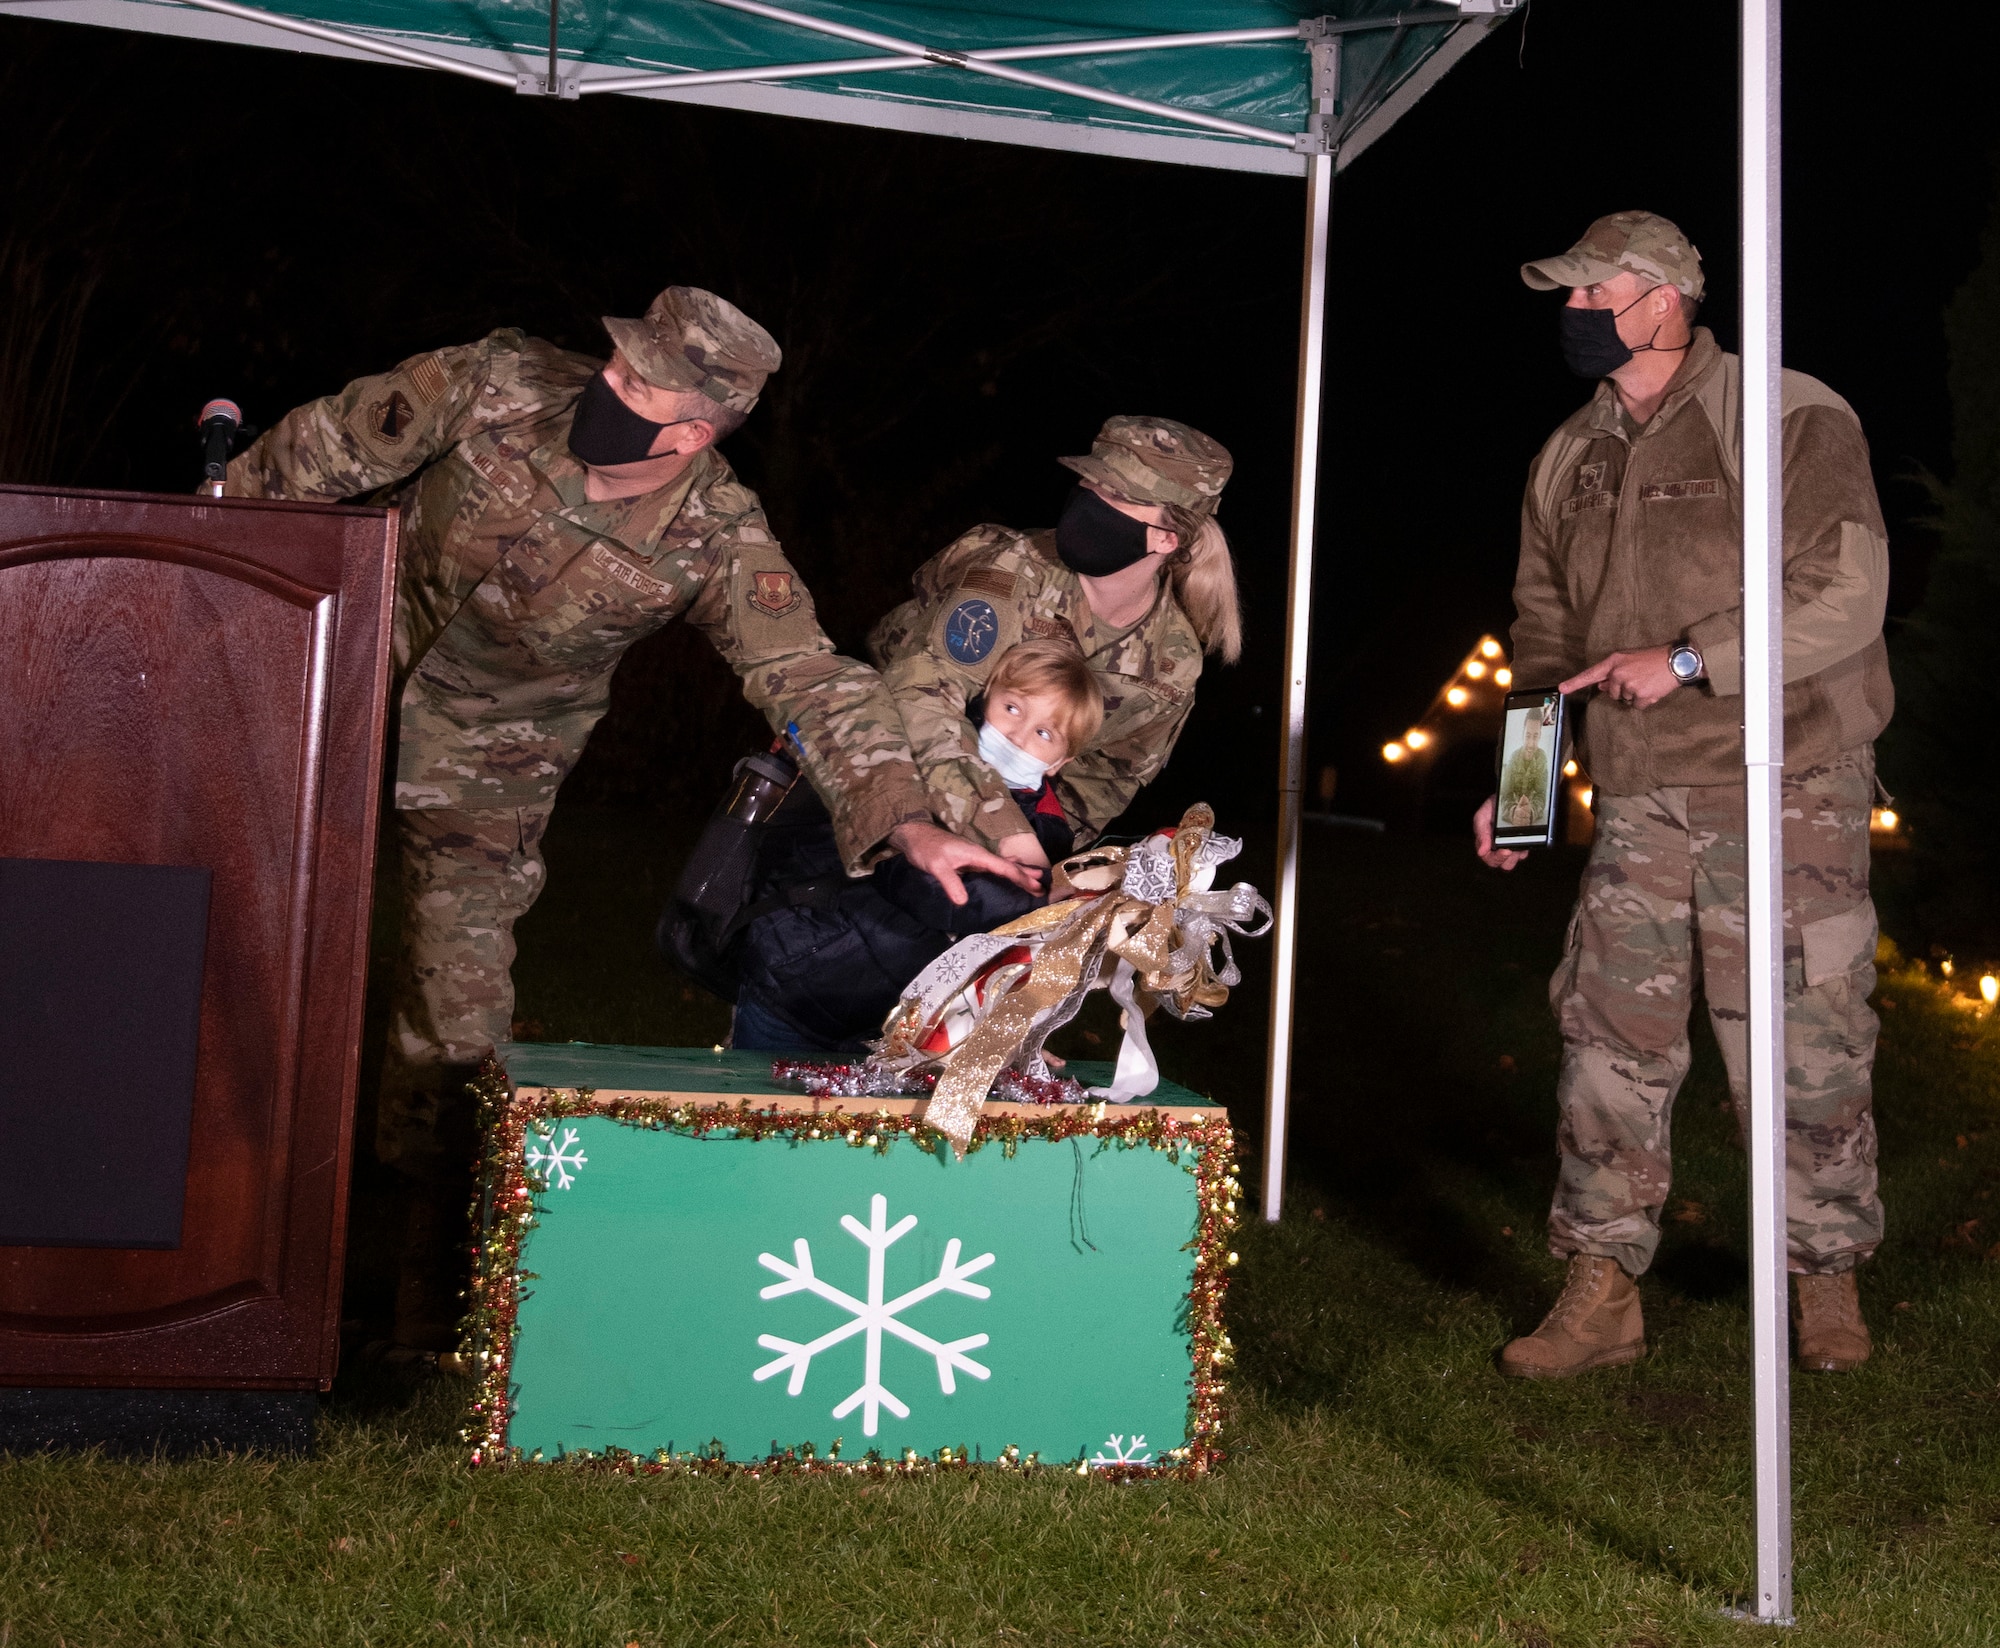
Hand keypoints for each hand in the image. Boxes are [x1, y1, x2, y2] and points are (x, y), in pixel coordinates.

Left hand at [889, 819, 1042, 904]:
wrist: (914, 836)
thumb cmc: (926, 848)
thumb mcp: (937, 866)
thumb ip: (951, 882)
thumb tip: (963, 901)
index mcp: (977, 855)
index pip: (1003, 868)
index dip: (1020, 878)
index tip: (1036, 888)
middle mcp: (979, 856)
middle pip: (1007, 867)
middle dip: (1025, 876)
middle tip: (1042, 888)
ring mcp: (974, 858)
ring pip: (1001, 867)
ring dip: (1018, 873)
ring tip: (1034, 880)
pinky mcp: (968, 861)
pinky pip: (992, 868)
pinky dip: (1004, 872)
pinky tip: (1008, 874)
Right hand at [1473, 795, 1526, 871]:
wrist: (1509, 796)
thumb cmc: (1493, 806)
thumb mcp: (1482, 816)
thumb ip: (1481, 834)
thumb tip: (1481, 852)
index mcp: (1485, 843)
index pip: (1489, 858)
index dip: (1497, 858)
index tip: (1505, 850)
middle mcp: (1497, 847)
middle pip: (1502, 864)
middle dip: (1507, 858)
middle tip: (1511, 849)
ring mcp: (1509, 846)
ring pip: (1513, 861)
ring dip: (1516, 855)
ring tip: (1518, 844)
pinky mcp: (1520, 842)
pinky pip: (1523, 853)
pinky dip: (1524, 848)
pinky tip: (1524, 840)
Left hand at [1560, 644, 1679, 708]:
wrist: (1676, 661)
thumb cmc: (1652, 659)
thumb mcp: (1629, 659)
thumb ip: (1613, 672)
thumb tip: (1602, 686)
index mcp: (1614, 662)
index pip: (1591, 674)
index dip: (1575, 682)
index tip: (1562, 689)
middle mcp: (1618, 673)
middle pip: (1611, 693)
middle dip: (1622, 690)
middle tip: (1638, 678)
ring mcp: (1629, 685)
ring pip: (1624, 700)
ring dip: (1634, 695)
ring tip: (1647, 682)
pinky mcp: (1641, 696)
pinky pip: (1637, 706)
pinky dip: (1644, 701)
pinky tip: (1652, 689)